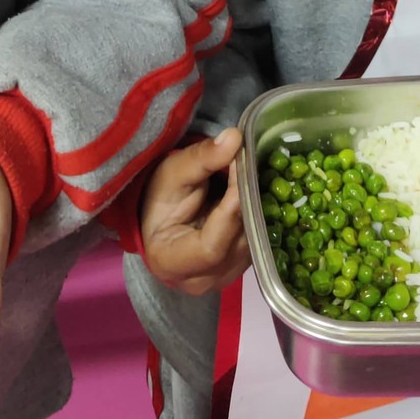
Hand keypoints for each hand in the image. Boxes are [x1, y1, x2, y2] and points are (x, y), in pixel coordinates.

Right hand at [139, 128, 249, 295]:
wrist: (159, 216)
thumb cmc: (160, 197)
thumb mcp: (173, 172)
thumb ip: (202, 158)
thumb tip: (234, 137)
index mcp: (172, 262)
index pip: (212, 246)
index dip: (231, 210)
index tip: (241, 169)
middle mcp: (201, 281)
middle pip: (238, 244)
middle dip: (248, 202)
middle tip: (253, 163)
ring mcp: (224, 278)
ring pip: (254, 243)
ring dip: (258, 207)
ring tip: (255, 173)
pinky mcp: (240, 268)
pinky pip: (259, 242)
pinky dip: (260, 215)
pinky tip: (258, 191)